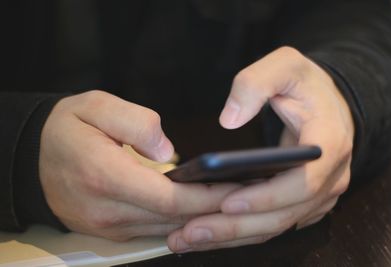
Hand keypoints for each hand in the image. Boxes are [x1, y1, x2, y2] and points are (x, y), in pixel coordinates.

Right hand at [39, 90, 240, 240]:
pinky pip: (154, 231)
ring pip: (167, 229)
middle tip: (248, 195)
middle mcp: (106, 210)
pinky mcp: (110, 231)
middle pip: (173, 219)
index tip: (238, 188)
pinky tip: (200, 209)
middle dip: (213, 210)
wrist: (34, 156)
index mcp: (104, 176)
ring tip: (232, 202)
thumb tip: (167, 152)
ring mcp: (107, 226)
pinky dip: (180, 222)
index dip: (207, 197)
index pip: (168, 198)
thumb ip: (135, 122)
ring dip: (200, 218)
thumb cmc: (66, 128)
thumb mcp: (94, 105)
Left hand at [167, 46, 353, 251]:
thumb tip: (228, 119)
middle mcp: (330, 177)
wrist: (327, 103)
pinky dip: (242, 231)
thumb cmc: (306, 84)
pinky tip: (210, 232)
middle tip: (192, 232)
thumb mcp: (285, 66)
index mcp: (330, 144)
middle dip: (237, 227)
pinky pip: (273, 223)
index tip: (228, 202)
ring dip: (233, 235)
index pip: (303, 182)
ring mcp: (319, 194)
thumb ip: (257, 83)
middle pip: (284, 215)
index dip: (267, 196)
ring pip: (275, 225)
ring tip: (190, 238)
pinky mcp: (305, 203)